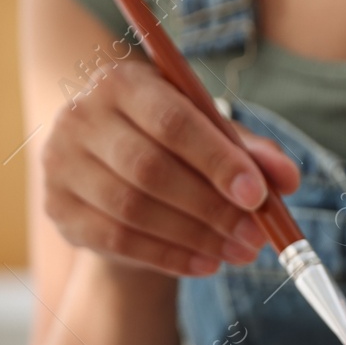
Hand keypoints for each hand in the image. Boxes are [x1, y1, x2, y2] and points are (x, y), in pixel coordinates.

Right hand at [42, 59, 300, 276]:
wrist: (109, 171)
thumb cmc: (168, 144)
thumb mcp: (209, 135)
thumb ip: (248, 151)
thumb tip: (287, 178)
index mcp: (122, 81)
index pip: (172, 121)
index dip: (217, 160)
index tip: (258, 195)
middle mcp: (81, 116)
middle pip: (149, 169)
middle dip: (210, 208)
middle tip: (255, 237)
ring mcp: (61, 164)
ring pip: (133, 210)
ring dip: (194, 238)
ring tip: (238, 252)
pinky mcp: (58, 208)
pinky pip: (117, 240)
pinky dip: (168, 256)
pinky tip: (205, 263)